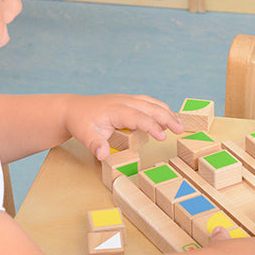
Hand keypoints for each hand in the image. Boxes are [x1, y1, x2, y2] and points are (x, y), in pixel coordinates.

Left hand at [65, 94, 183, 160]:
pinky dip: (160, 109)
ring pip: (152, 103)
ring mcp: (127, 99)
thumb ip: (95, 144)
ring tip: (180, 125)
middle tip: (180, 130)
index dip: (151, 126)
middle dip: (167, 117)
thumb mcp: (84, 135)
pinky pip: (148, 102)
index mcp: (115, 110)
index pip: (138, 117)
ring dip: (167, 112)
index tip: (162, 137)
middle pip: (150, 107)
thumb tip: (103, 155)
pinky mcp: (129, 101)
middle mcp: (124, 101)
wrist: (73, 109)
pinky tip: (168, 118)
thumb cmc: (80, 122)